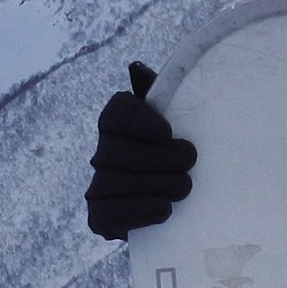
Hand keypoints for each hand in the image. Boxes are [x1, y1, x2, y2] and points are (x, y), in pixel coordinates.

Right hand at [85, 61, 197, 239]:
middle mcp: (100, 154)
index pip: (116, 114)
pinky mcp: (99, 219)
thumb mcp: (179, 120)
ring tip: (184, 186)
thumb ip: (161, 92)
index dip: (141, 122)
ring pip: (121, 184)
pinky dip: (145, 210)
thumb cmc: (181, 153)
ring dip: (161, 185)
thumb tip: (136, 68)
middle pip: (121, 153)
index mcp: (116, 122)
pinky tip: (165, 207)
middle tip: (190, 162)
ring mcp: (96, 188)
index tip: (169, 132)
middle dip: (162, 159)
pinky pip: (115, 212)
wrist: (181, 205)